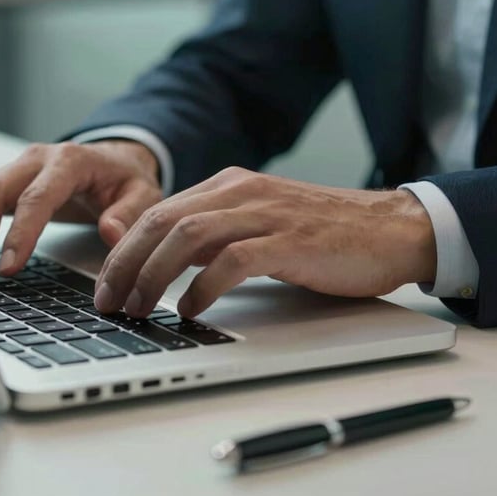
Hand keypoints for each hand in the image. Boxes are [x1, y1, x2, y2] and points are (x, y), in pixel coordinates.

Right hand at [0, 140, 162, 280]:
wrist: (113, 160)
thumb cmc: (124, 180)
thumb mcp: (142, 194)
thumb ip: (129, 214)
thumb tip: (110, 233)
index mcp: (70, 161)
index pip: (37, 196)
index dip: (20, 233)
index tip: (10, 268)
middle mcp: (36, 159)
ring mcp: (15, 168)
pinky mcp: (4, 182)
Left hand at [93, 167, 435, 318]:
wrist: (389, 228)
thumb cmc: (322, 232)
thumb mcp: (257, 223)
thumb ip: (215, 235)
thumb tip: (169, 263)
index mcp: (228, 185)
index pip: (159, 212)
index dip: (124, 248)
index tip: (107, 283)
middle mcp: (240, 191)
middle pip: (163, 222)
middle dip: (126, 262)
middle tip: (109, 300)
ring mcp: (265, 213)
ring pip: (188, 236)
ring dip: (156, 275)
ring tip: (141, 307)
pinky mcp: (290, 241)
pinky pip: (233, 261)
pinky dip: (204, 287)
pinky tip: (191, 310)